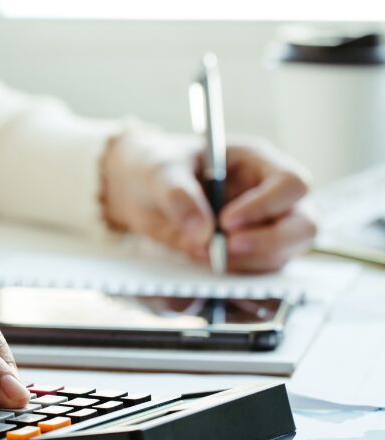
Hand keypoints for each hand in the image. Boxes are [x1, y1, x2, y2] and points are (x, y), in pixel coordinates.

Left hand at [100, 126, 316, 271]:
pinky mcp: (244, 254)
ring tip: (203, 255)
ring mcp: (261, 228)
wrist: (137, 189)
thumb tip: (202, 234)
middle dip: (269, 243)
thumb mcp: (160, 172)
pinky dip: (236, 277)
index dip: (266, 206)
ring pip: (283, 255)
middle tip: (225, 250)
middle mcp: (268, 196)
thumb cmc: (155, 166)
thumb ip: (180, 198)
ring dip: (247, 264)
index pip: (290, 184)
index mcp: (257, 162)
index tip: (226, 222)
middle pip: (302, 225)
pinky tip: (206, 267)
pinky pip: (257, 273)